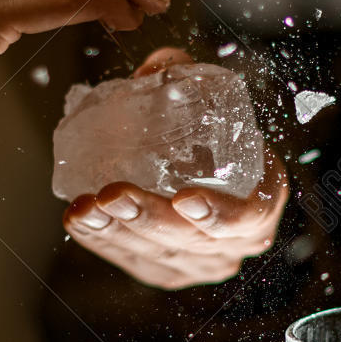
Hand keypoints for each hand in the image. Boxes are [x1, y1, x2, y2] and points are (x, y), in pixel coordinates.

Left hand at [62, 49, 287, 289]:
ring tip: (84, 206)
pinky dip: (103, 241)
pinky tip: (79, 219)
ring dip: (116, 231)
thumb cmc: (214, 139)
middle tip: (113, 193)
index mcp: (261, 202)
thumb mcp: (212, 105)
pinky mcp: (167, 271)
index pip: (249, 217)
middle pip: (193, 241)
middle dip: (148, 218)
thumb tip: (151, 70)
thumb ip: (184, 80)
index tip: (186, 197)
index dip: (221, 213)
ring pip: (158, 254)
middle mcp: (235, 243)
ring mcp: (200, 263)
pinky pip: (134, 262)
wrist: (207, 172)